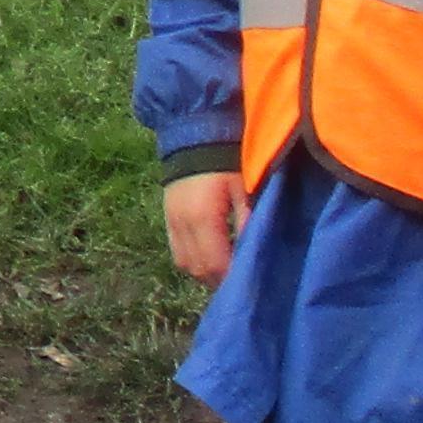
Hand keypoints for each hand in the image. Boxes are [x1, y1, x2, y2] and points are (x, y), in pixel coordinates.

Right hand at [162, 171, 245, 285]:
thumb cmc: (224, 164)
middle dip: (219, 281)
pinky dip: (193, 262)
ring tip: (225, 273)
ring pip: (186, 265)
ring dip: (205, 274)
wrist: (193, 139)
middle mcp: (184, 226)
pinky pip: (178, 253)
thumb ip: (246, 220)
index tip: (249, 283)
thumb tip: (253, 250)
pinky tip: (209, 259)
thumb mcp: (242, 188)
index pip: (216, 263)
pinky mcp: (168, 220)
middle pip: (199, 269)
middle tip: (240, 282)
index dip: (231, 278)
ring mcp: (172, 224)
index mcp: (204, 218)